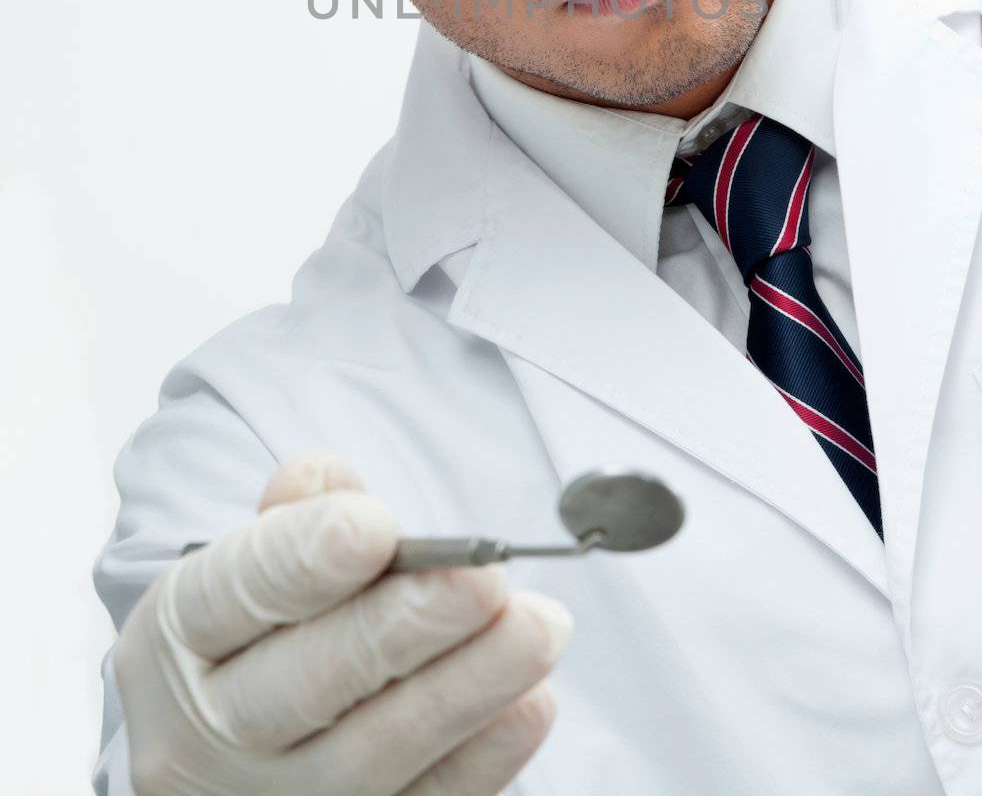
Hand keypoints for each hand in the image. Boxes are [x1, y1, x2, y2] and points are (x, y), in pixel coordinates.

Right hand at [114, 450, 573, 794]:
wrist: (227, 746)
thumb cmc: (255, 628)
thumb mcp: (247, 561)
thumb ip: (295, 515)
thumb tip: (328, 482)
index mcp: (181, 633)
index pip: (237, 591)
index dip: (306, 557)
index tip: (378, 526)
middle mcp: (211, 729)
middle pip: (308, 680)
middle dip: (405, 625)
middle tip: (486, 578)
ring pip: (371, 753)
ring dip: (467, 688)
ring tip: (540, 627)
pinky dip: (482, 758)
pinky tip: (532, 702)